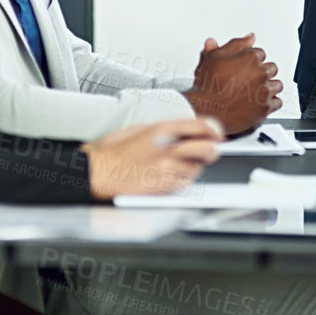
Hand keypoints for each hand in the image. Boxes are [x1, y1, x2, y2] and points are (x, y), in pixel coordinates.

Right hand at [84, 117, 222, 199]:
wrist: (98, 172)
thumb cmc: (112, 150)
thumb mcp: (140, 128)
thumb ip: (165, 129)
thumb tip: (185, 130)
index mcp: (163, 129)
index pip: (202, 127)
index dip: (214, 131)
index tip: (217, 134)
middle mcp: (168, 149)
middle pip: (208, 149)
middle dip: (211, 150)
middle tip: (207, 151)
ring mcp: (167, 169)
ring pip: (197, 169)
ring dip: (193, 167)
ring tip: (179, 165)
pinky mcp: (163, 187)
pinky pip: (185, 184)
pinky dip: (182, 180)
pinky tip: (170, 176)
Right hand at [184, 33, 282, 135]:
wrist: (208, 109)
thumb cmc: (209, 85)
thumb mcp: (215, 57)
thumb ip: (234, 45)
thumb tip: (247, 37)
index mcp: (250, 58)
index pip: (260, 53)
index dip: (251, 59)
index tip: (246, 65)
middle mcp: (260, 73)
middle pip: (271, 68)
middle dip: (262, 72)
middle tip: (249, 78)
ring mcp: (264, 90)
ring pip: (276, 85)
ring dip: (269, 86)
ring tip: (257, 90)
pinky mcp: (265, 108)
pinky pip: (277, 103)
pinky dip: (271, 102)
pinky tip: (261, 102)